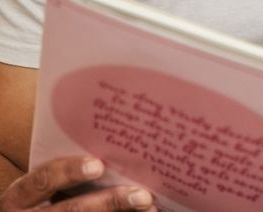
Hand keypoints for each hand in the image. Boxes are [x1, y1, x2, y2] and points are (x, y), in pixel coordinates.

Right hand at [0, 157, 154, 210]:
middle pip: (70, 211)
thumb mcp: (44, 184)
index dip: (68, 172)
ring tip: (150, 209)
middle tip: (142, 196)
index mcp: (20, 197)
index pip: (42, 181)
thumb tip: (115, 151)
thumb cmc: (44, 194)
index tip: (98, 165)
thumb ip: (68, 171)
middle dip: (109, 202)